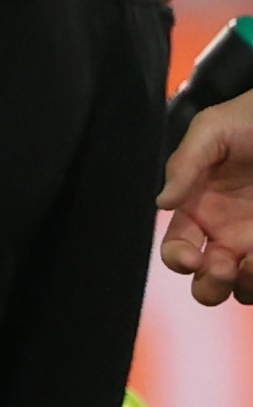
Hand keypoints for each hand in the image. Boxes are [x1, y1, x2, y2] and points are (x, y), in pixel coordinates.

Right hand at [168, 96, 252, 305]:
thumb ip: (184, 163)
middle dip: (211, 286)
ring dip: (245, 286)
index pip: (177, 250)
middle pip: (207, 283)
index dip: (179, 260)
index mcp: (199, 210)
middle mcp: (227, 233)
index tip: (193, 257)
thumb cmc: (251, 118)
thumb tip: (161, 202)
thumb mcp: (212, 129)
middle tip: (226, 268)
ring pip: (244, 289)